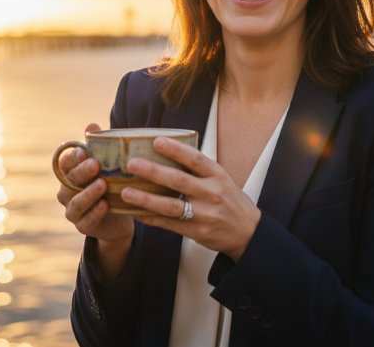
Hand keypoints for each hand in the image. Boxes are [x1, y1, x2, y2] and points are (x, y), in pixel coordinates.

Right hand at [55, 123, 134, 277]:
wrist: (120, 217)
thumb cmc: (111, 184)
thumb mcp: (109, 165)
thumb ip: (100, 146)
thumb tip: (91, 124)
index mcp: (71, 173)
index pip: (65, 163)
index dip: (72, 157)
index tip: (83, 150)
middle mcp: (67, 191)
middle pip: (70, 180)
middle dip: (82, 172)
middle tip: (95, 164)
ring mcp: (73, 209)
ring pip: (76, 202)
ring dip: (88, 193)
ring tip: (103, 185)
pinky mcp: (82, 225)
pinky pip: (86, 219)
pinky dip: (95, 212)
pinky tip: (105, 205)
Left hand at [121, 136, 260, 260]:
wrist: (248, 232)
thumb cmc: (230, 200)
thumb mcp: (222, 179)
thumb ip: (199, 169)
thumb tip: (167, 151)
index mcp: (218, 176)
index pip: (195, 159)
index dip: (176, 150)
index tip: (156, 141)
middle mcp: (211, 193)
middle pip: (179, 181)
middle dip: (153, 172)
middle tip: (132, 164)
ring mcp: (204, 214)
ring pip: (170, 206)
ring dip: (146, 199)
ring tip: (125, 192)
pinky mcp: (196, 232)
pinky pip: (168, 224)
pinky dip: (150, 218)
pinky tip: (134, 212)